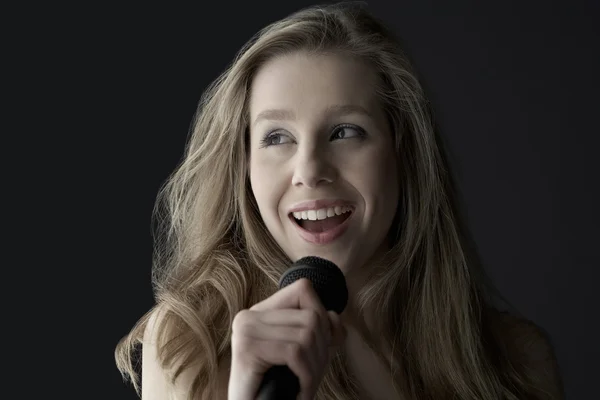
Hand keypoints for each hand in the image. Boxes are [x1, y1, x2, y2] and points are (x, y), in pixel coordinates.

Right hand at [228, 278, 346, 399]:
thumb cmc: (277, 388)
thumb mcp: (305, 354)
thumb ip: (321, 332)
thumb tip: (334, 317)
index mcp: (261, 312)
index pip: (304, 290)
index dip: (322, 317)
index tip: (320, 349)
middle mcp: (250, 315)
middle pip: (311, 315)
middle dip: (322, 351)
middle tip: (311, 377)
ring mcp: (246, 329)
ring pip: (306, 334)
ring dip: (314, 368)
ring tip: (305, 386)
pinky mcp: (247, 348)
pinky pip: (295, 352)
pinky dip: (306, 377)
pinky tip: (300, 392)